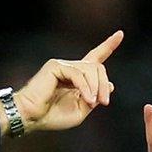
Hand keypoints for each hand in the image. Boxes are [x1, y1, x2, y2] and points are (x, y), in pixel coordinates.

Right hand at [8, 31, 122, 133]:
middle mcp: (70, 68)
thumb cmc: (51, 116)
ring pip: (90, 70)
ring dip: (96, 87)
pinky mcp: (56, 66)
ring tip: (93, 102)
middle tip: (105, 102)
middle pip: (97, 67)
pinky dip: (85, 87)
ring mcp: (62, 65)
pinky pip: (78, 74)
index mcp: (77, 78)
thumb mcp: (80, 111)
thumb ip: (94, 98)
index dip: (108, 45)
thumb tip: (110, 84)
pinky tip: (86, 98)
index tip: (120, 34)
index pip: (95, 58)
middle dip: (104, 84)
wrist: (31, 117)